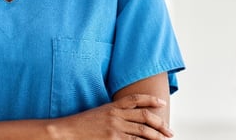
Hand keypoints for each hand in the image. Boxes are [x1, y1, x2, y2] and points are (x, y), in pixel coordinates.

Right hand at [54, 94, 172, 138]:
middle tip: (169, 131)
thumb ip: (113, 114)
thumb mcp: (98, 114)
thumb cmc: (80, 125)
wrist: (66, 132)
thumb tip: (128, 118)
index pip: (136, 99)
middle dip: (159, 124)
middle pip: (144, 116)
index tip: (161, 102)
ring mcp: (115, 128)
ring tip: (164, 139)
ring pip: (142, 131)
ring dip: (156, 136)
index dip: (150, 100)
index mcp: (112, 106)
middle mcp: (116, 115)